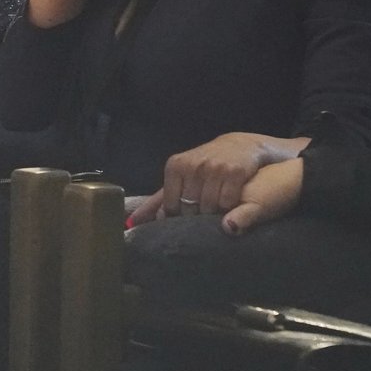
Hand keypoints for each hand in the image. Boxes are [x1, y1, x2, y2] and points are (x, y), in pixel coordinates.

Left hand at [127, 132, 310, 224]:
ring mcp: (215, 167)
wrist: (240, 146)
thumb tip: (131, 223)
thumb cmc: (205, 166)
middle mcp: (193, 165)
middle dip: (197, 214)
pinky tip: (231, 199)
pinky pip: (227, 203)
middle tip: (205, 209)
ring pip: (208, 207)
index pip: (172, 207)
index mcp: (176, 166)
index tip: (190, 210)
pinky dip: (229, 207)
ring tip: (217, 206)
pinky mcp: (235, 171)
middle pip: (190, 209)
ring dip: (214, 212)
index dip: (181, 214)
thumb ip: (156, 201)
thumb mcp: (180, 178)